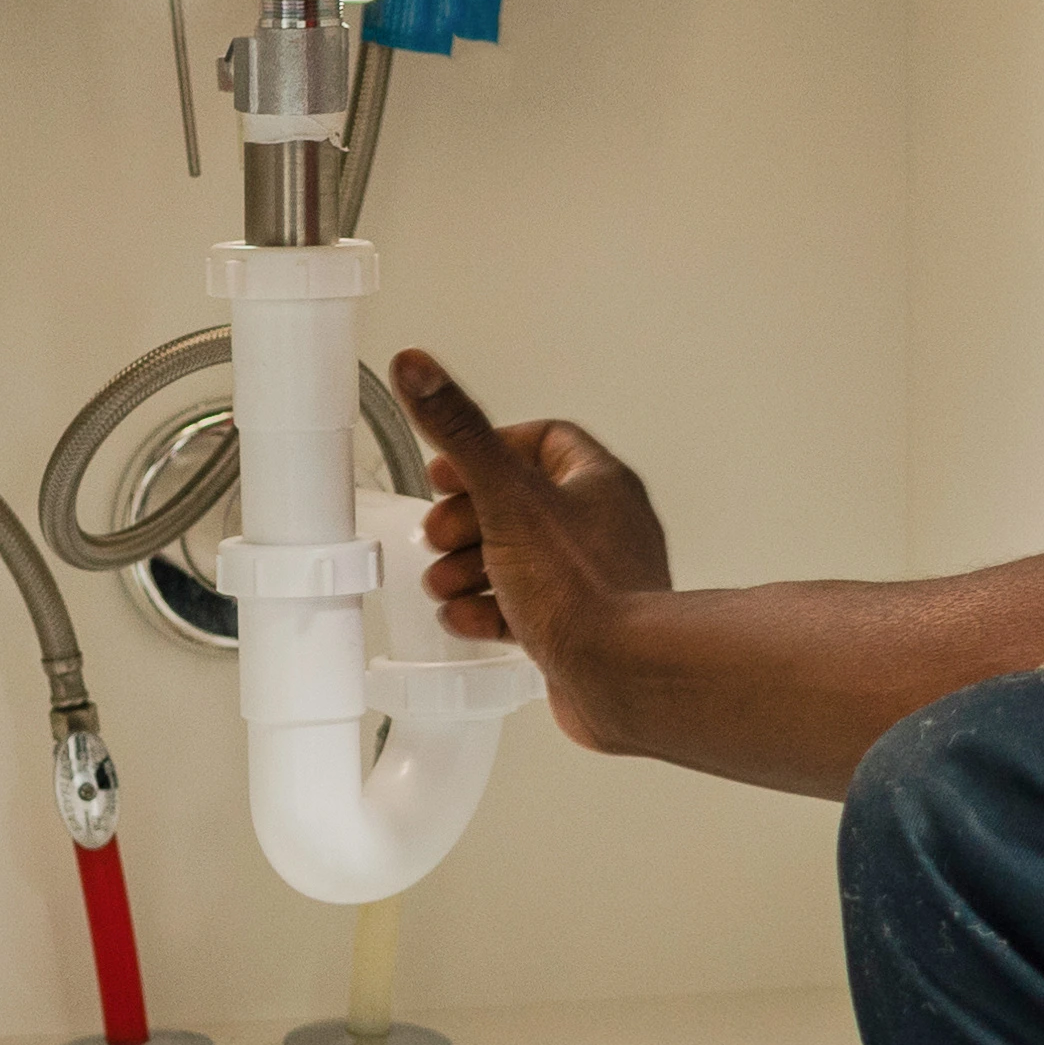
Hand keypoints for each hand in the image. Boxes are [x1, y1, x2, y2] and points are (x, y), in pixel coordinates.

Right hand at [398, 351, 678, 752]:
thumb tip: (421, 368)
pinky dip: (487, 611)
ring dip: (469, 567)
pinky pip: (525, 610)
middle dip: (467, 519)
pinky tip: (466, 616)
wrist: (622, 676)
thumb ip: (459, 431)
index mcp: (597, 484)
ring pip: (518, 560)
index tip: (448, 467)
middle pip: (520, 505)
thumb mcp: (506, 496)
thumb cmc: (587, 590)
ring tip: (443, 577)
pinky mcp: (579, 630)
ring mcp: (592, 581)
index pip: (542, 442)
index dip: (487, 450)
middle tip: (439, 530)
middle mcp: (602, 528)